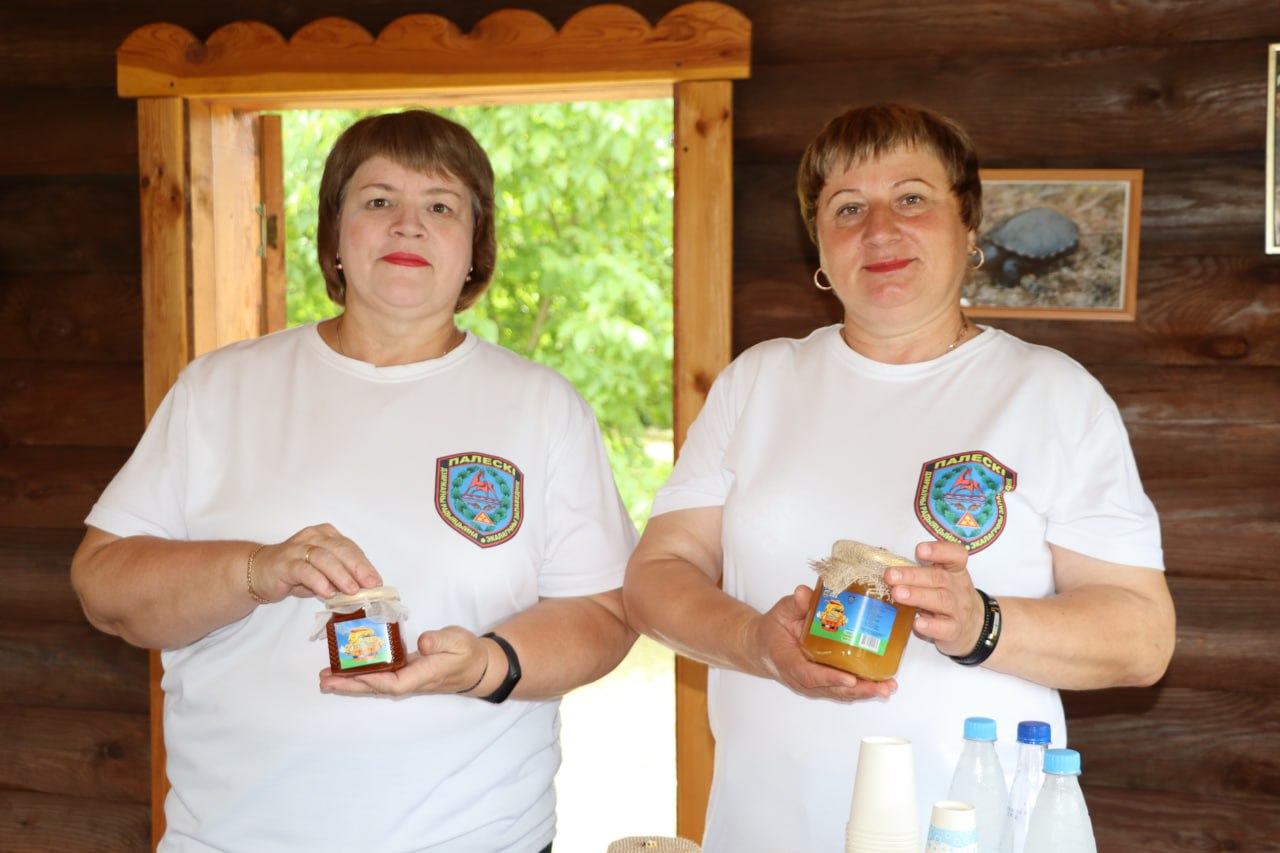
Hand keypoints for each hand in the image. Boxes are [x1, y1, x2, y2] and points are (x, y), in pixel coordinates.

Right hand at [248, 523, 381, 602]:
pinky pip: (304, 570)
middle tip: (370, 585)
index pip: (350, 548)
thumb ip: (340, 577)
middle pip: (340, 549)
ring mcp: (297, 548)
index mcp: (326, 535)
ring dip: (340, 575)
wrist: (260, 572)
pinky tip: (327, 592)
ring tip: (352, 591)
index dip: (364, 564)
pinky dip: (318, 581)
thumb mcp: (322, 574)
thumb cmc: (296, 573)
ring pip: (324, 558)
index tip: (376, 581)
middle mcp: (313, 537)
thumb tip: (365, 590)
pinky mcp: (284, 562)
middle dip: (358, 568)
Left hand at [319, 626, 491, 696]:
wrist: (477, 666)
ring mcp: (407, 678)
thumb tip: (421, 642)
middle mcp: (411, 681)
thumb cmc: (468, 653)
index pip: (393, 682)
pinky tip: (348, 669)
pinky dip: (362, 673)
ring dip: (351, 682)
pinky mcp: (405, 672)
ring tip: (326, 678)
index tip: (351, 674)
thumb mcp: (458, 642)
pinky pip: (380, 675)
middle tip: (324, 682)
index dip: (371, 680)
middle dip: (350, 685)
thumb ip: (440, 641)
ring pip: (375, 683)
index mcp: (423, 676)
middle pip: (376, 687)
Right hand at [746, 585, 894, 701]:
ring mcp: (813, 684)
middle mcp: (802, 679)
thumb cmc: (773, 631)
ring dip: (865, 692)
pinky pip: (843, 689)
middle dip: (859, 690)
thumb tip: (805, 593)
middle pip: (832, 690)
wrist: (764, 648)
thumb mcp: (780, 613)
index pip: (809, 674)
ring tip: (888, 688)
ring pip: (841, 693)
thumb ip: (794, 604)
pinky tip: (881, 685)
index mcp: (788, 662)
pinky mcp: (823, 683)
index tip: (849, 679)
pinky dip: (862, 689)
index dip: (830, 679)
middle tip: (882, 689)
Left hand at [884, 540, 982, 656]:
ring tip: (897, 594)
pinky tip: (916, 623)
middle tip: (891, 576)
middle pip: (939, 578)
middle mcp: (958, 588)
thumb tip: (888, 571)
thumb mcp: (942, 581)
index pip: (956, 555)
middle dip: (913, 575)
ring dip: (917, 596)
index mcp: (955, 571)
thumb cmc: (949, 598)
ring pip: (941, 600)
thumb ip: (921, 573)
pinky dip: (931, 625)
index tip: (919, 550)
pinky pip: (945, 628)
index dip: (939, 550)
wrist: (975, 627)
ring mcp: (958, 610)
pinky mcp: (955, 631)